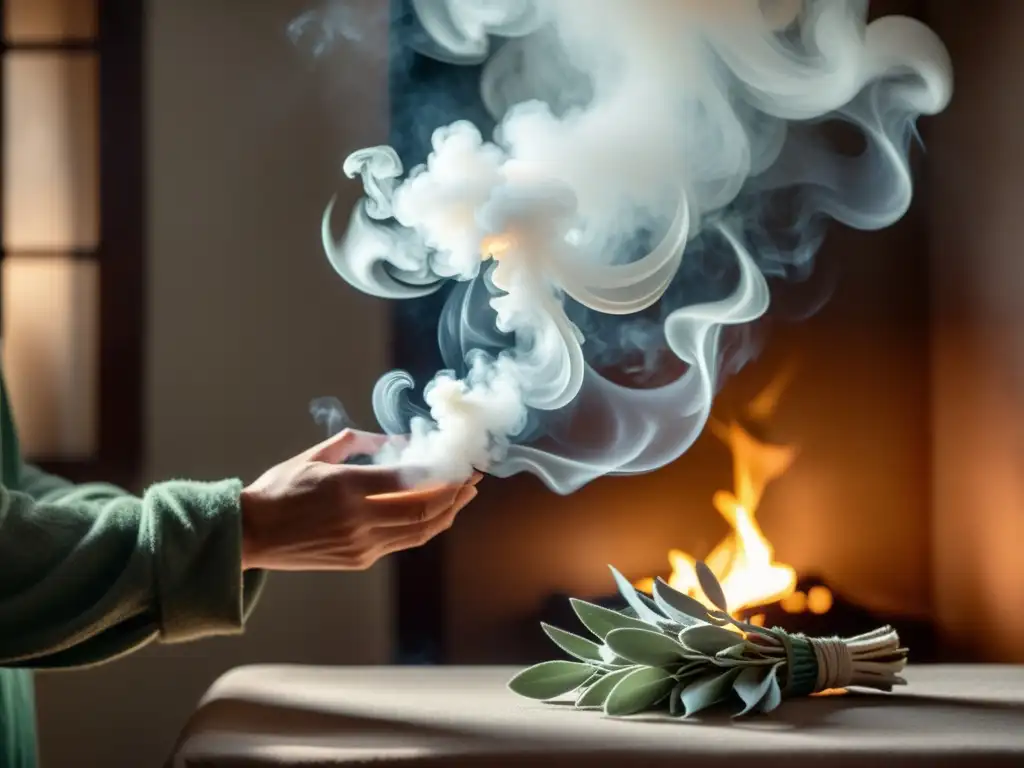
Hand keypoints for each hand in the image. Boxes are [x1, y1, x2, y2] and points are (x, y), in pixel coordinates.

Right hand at [239, 429, 480, 570]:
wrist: (251, 535)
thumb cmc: (280, 489)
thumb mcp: (316, 455)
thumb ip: (358, 442)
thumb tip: (396, 440)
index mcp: (347, 486)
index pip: (410, 479)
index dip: (442, 470)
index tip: (460, 458)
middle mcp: (358, 518)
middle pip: (424, 508)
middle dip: (456, 492)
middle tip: (473, 476)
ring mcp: (361, 544)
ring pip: (420, 530)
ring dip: (449, 512)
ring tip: (465, 494)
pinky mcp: (360, 560)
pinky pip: (404, 542)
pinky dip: (426, 526)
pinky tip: (436, 512)